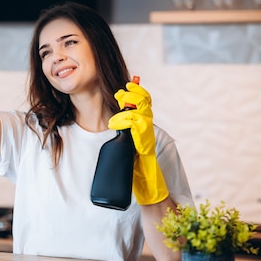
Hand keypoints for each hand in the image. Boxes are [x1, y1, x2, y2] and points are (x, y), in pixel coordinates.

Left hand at [108, 82, 168, 204]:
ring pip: (140, 111)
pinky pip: (135, 124)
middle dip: (131, 95)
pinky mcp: (144, 139)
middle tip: (119, 95)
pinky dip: (123, 121)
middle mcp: (148, 123)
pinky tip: (115, 124)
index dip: (137, 90)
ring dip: (124, 110)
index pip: (145, 99)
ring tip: (113, 118)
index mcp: (145, 120)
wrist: (144, 176)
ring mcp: (148, 131)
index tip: (127, 85)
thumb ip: (125, 124)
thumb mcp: (128, 136)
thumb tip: (112, 112)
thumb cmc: (134, 157)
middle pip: (144, 101)